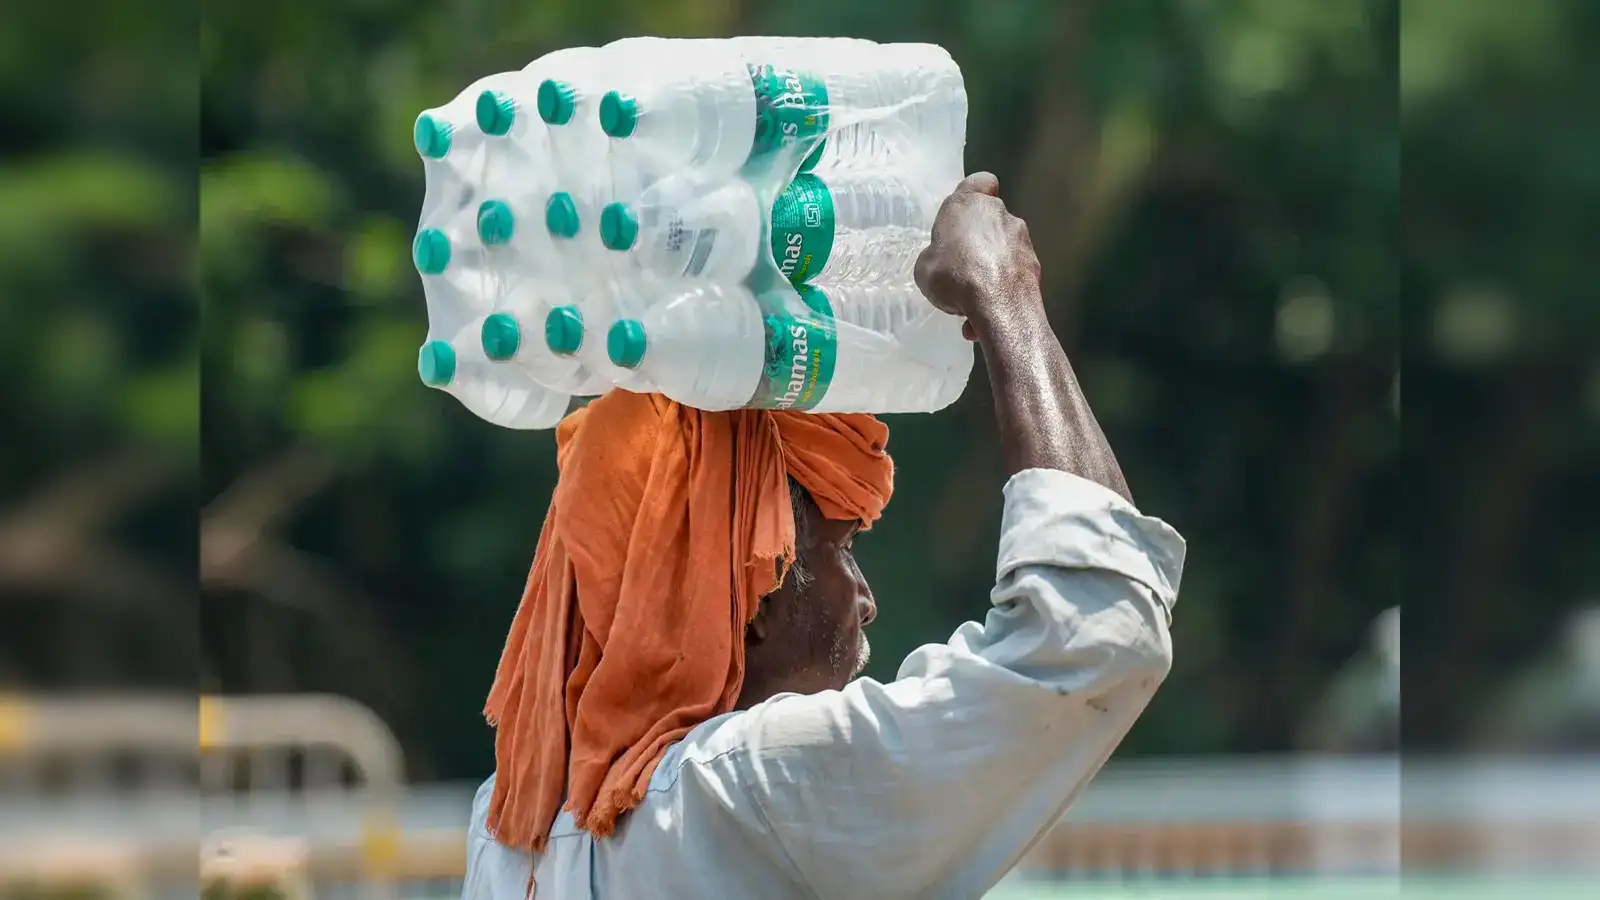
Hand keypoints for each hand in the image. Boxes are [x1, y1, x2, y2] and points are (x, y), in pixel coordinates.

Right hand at [914, 172, 1042, 339]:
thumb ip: (935, 256)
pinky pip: (1013, 271)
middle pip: (989, 219)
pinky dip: (1003, 286)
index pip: (979, 181)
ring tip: (975, 299)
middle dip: (978, 241)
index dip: (975, 193)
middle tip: (962, 268)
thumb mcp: (924, 268)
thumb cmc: (953, 277)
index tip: (965, 215)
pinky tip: (989, 310)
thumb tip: (945, 261)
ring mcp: (1021, 237)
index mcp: (967, 205)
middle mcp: (998, 213)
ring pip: (1003, 248)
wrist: (999, 305)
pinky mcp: (1035, 262)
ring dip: (991, 267)